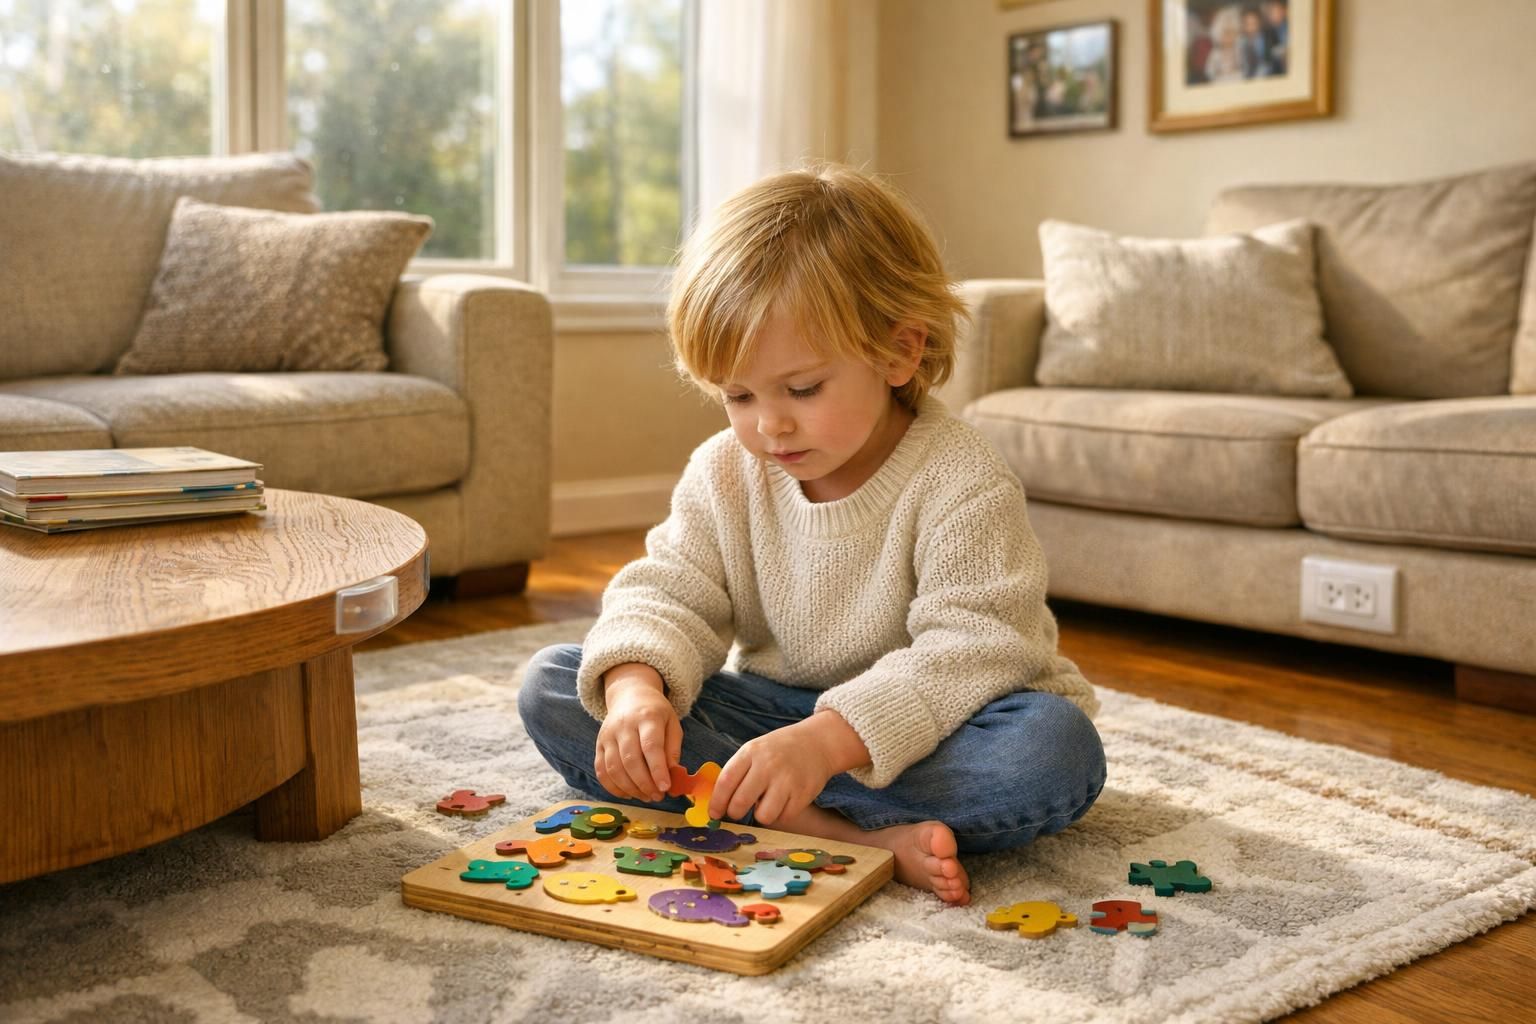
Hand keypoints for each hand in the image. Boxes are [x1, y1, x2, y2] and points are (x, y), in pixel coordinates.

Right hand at [595, 663, 680, 802]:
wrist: (630, 696)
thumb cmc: (655, 713)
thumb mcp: (672, 724)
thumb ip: (673, 750)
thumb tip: (673, 778)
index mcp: (647, 717)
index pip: (651, 746)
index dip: (657, 769)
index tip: (666, 788)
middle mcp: (624, 725)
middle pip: (630, 759)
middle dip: (645, 783)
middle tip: (657, 796)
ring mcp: (608, 735)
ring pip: (614, 768)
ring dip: (630, 788)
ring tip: (646, 796)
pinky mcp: (598, 745)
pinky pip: (601, 771)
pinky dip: (613, 787)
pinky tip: (629, 794)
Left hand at [709, 721, 836, 826]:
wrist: (817, 742)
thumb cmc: (778, 750)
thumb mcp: (755, 751)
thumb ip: (737, 772)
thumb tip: (717, 803)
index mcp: (751, 752)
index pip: (726, 781)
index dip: (716, 802)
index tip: (714, 813)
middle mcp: (768, 765)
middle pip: (740, 803)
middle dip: (734, 813)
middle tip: (737, 811)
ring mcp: (787, 780)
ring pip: (763, 816)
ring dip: (761, 815)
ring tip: (766, 803)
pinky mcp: (804, 794)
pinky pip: (784, 817)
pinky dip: (781, 814)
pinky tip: (783, 801)